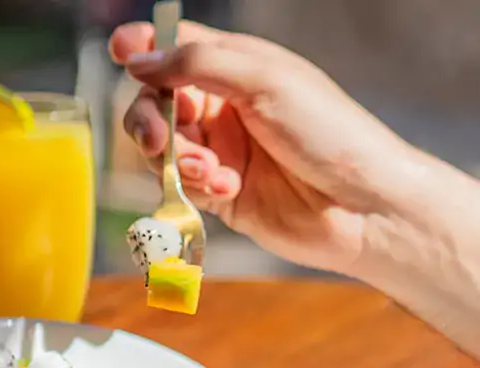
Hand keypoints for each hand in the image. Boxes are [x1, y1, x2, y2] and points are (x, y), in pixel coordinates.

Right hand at [109, 21, 423, 273]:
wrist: (361, 206)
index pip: (176, 48)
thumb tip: (137, 61)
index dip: (143, 50)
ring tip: (210, 173)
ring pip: (164, 150)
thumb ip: (197, 66)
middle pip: (156, 104)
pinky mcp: (220, 194)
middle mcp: (223, 107)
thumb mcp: (263, 81)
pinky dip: (195, 187)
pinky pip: (183, 187)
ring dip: (178, 161)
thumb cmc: (327, 131)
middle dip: (149, 121)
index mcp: (236, 67)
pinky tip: (225, 188)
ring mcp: (221, 152)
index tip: (119, 53)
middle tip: (156, 140)